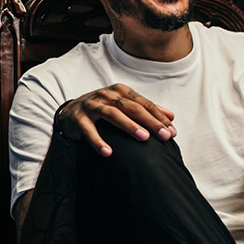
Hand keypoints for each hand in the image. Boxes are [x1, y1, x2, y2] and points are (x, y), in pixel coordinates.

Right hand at [56, 83, 176, 155]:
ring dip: (129, 126)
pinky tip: (108, 153)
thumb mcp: (125, 106)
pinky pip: (89, 130)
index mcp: (121, 91)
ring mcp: (92, 105)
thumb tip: (172, 117)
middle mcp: (107, 95)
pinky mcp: (78, 118)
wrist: (71, 112)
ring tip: (144, 138)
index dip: (160, 117)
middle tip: (165, 136)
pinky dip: (98, 141)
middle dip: (150, 122)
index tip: (172, 132)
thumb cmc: (104, 109)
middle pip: (132, 108)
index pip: (145, 104)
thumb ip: (147, 110)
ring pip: (113, 114)